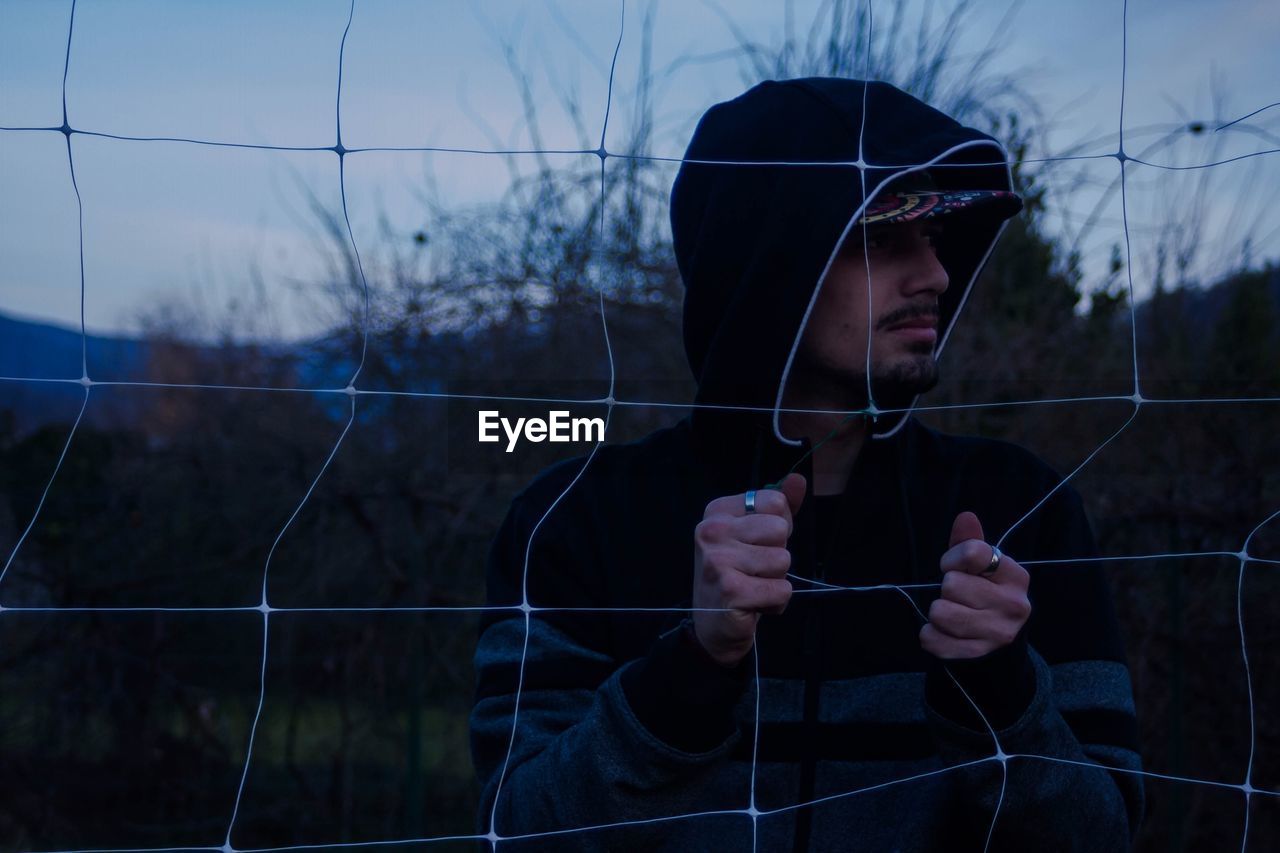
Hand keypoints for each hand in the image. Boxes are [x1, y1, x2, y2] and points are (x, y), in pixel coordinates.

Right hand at [692, 472, 805, 666]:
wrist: (713, 624)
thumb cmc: (738, 573)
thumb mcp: (756, 535)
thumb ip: (779, 507)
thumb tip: (799, 479)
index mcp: (717, 511)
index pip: (775, 502)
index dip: (778, 527)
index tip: (757, 544)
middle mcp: (711, 531)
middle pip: (780, 530)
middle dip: (778, 554)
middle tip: (755, 569)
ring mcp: (718, 560)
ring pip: (783, 560)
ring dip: (776, 580)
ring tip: (753, 587)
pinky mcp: (731, 590)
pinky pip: (782, 589)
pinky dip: (775, 602)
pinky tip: (754, 604)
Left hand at [920, 511, 1030, 659]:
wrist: (999, 642)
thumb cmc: (985, 594)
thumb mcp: (982, 566)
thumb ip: (970, 541)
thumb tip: (966, 517)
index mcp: (1016, 576)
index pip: (972, 552)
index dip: (953, 558)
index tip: (955, 568)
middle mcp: (1014, 605)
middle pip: (951, 584)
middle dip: (946, 589)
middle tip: (959, 597)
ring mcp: (998, 632)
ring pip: (939, 612)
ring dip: (937, 613)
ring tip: (952, 614)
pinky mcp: (977, 655)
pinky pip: (932, 639)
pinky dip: (930, 635)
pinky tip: (946, 633)